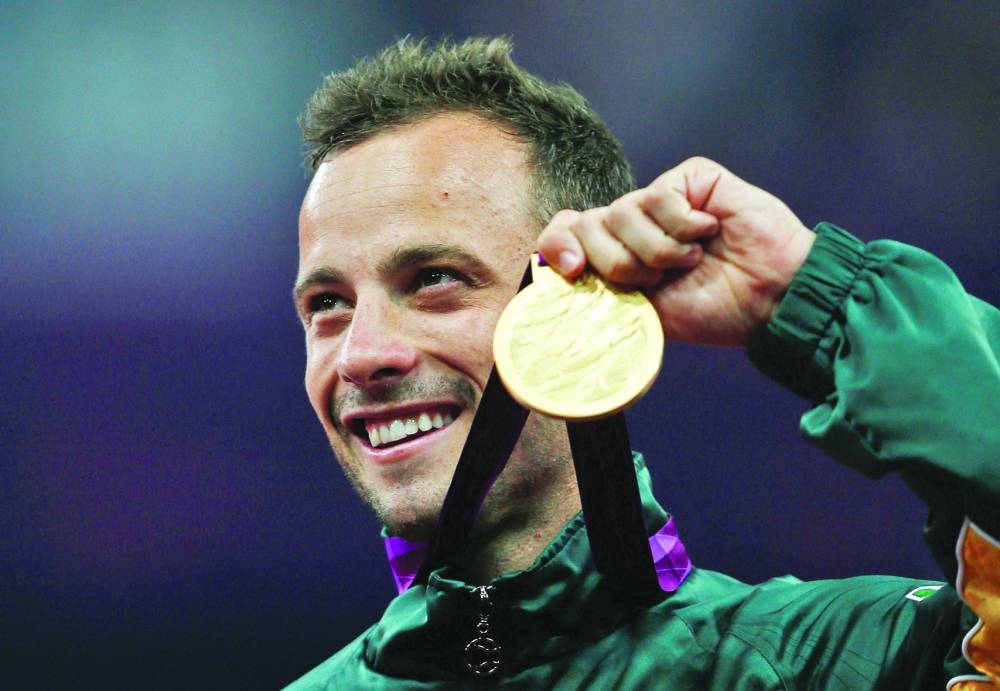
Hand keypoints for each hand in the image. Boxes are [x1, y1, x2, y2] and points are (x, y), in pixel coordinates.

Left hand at [536, 157, 815, 345]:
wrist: (770, 299)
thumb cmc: (716, 309)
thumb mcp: (646, 313)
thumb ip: (604, 294)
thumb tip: (554, 285)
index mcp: (617, 254)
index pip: (564, 234)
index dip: (558, 245)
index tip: (572, 269)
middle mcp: (632, 223)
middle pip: (587, 224)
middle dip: (619, 262)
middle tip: (658, 278)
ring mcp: (661, 199)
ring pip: (622, 211)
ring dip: (658, 249)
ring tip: (691, 259)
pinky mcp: (692, 178)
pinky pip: (659, 195)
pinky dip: (682, 224)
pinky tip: (709, 231)